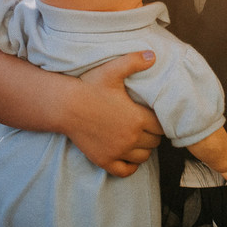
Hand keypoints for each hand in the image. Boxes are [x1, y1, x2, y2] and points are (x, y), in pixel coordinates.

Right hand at [66, 51, 163, 176]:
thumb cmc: (89, 86)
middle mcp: (130, 138)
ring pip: (143, 157)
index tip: (152, 115)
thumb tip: (153, 55)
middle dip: (152, 134)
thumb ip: (134, 62)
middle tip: (144, 125)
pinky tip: (127, 155)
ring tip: (137, 138)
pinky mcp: (104, 160)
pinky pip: (125, 171)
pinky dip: (130, 166)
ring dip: (143, 149)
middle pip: (154, 142)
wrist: (65, 105)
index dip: (159, 121)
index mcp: (137, 118)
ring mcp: (117, 151)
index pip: (161, 126)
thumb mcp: (112, 70)